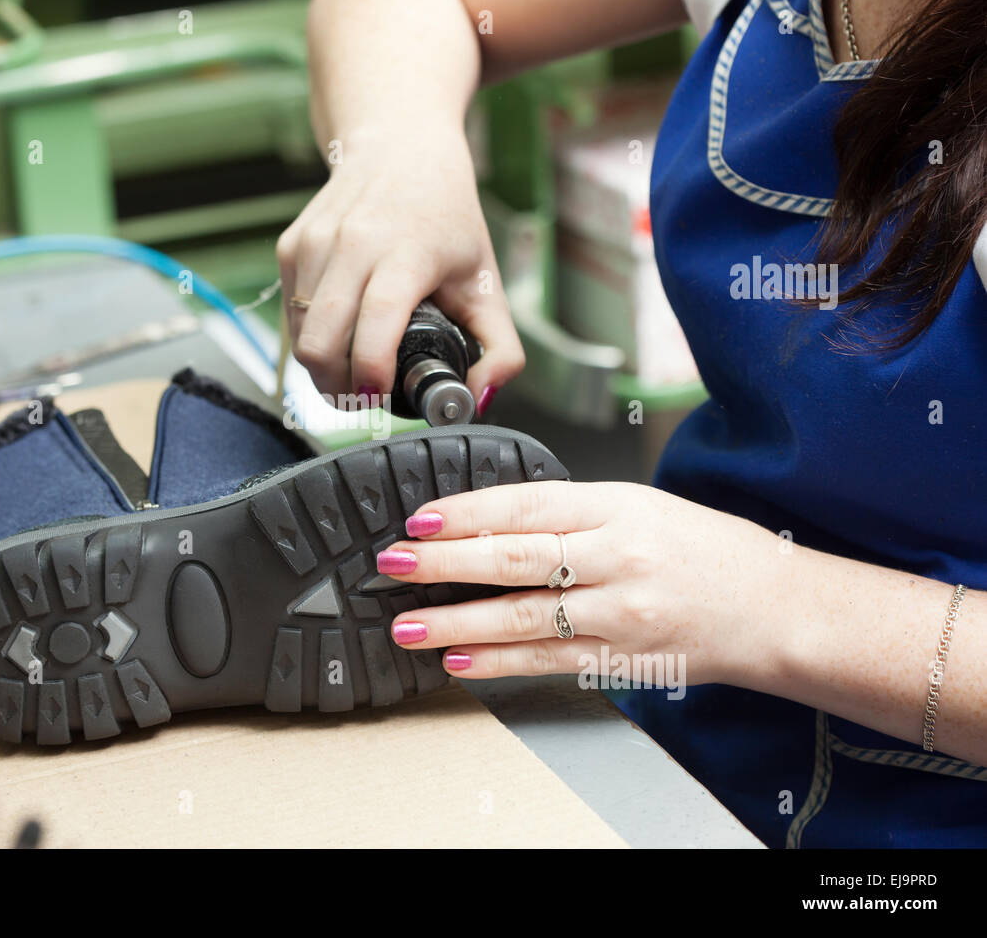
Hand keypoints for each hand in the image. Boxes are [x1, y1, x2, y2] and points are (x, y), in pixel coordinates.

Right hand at [276, 125, 523, 402]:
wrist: (400, 146)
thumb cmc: (446, 216)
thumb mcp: (487, 279)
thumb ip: (501, 349)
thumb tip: (477, 399)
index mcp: (407, 253)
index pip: (375, 324)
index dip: (371, 372)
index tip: (379, 398)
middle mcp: (354, 244)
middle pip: (320, 343)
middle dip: (338, 388)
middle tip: (364, 397)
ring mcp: (316, 243)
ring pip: (299, 336)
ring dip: (321, 367)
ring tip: (352, 370)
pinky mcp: (291, 244)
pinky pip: (290, 314)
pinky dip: (311, 335)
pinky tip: (340, 330)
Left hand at [376, 481, 784, 686]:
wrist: (773, 607)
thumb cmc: (703, 550)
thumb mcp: (639, 505)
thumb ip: (570, 511)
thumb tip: (489, 521)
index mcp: (617, 506)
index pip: (525, 504)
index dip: (465, 513)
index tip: (419, 519)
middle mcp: (616, 556)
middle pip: (514, 558)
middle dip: (442, 563)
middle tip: (392, 564)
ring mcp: (619, 612)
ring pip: (521, 616)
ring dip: (456, 622)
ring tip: (408, 624)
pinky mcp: (621, 658)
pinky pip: (546, 661)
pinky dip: (496, 661)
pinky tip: (459, 660)